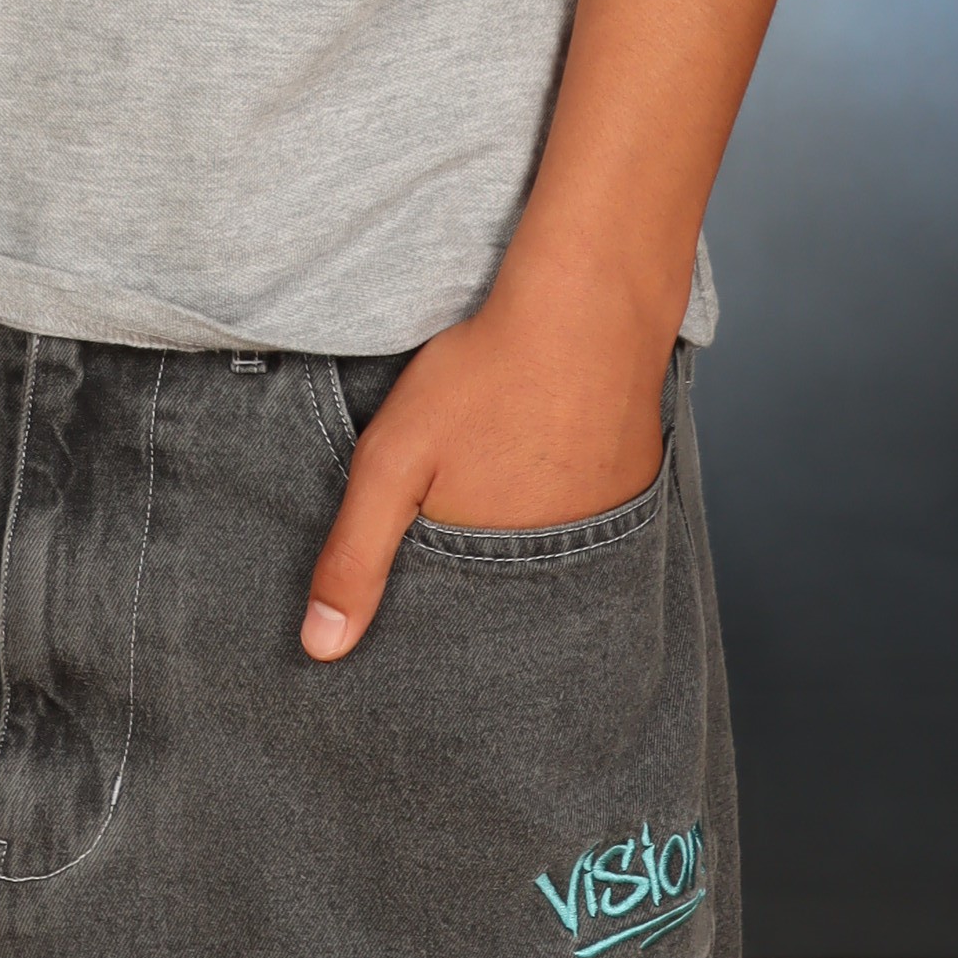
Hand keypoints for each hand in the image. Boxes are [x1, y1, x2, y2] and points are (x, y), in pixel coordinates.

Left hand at [300, 256, 671, 661]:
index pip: (461, 625)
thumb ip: (355, 555)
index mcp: (504, 579)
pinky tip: (542, 446)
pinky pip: (589, 512)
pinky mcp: (637, 487)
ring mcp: (612, 528)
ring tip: (501, 464)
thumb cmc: (483, 379)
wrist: (585, 308)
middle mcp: (569, 572)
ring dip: (522, 525)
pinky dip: (562, 494)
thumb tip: (320, 649)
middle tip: (465, 484)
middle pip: (506, 588)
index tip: (418, 550)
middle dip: (476, 559)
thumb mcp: (393, 461)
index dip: (431, 595)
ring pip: (547, 549)